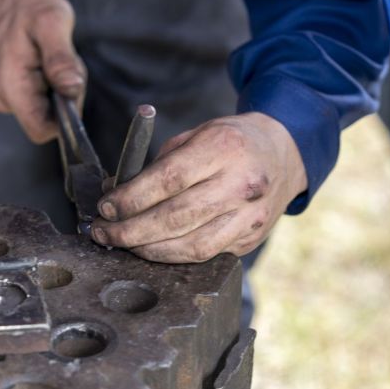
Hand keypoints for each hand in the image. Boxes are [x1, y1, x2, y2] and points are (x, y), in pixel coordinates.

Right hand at [0, 0, 85, 142]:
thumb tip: (72, 90)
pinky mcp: (13, 90)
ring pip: (48, 109)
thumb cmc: (27, 4)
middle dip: (66, 94)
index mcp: (11, 86)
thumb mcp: (51, 22)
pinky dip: (52, 81)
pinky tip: (45, 58)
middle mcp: (4, 98)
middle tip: (62, 58)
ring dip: (60, 86)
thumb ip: (61, 58)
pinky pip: (42, 98)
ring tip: (52, 53)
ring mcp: (7, 95)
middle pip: (50, 119)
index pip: (43, 130)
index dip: (66, 116)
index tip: (70, 84)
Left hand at [90, 112, 306, 262]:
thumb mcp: (198, 134)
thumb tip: (116, 193)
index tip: (107, 207)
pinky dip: (176, 255)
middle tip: (105, 232)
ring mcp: (251, 214)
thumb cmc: (234, 141)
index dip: (131, 198)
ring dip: (150, 250)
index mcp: (224, 147)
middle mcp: (242, 183)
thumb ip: (159, 163)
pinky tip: (156, 248)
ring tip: (126, 244)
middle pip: (176, 217)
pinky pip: (208, 253)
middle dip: (132, 230)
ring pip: (192, 246)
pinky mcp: (252, 236)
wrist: (284, 152)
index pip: (168, 180)